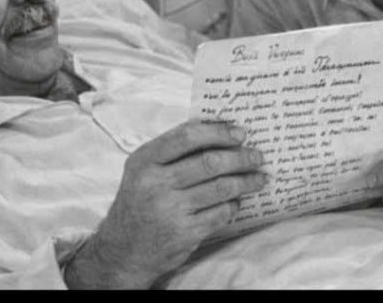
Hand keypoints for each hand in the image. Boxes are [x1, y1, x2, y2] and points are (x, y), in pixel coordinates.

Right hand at [65, 120, 267, 288]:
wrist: (123, 250)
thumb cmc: (139, 203)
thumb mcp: (142, 170)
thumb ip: (172, 151)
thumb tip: (219, 130)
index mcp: (144, 161)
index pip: (187, 136)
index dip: (218, 132)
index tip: (239, 133)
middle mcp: (155, 183)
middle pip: (210, 162)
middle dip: (240, 157)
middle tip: (257, 156)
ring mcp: (170, 210)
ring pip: (221, 188)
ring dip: (246, 181)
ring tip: (259, 178)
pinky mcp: (184, 233)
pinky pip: (220, 213)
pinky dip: (234, 205)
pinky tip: (237, 201)